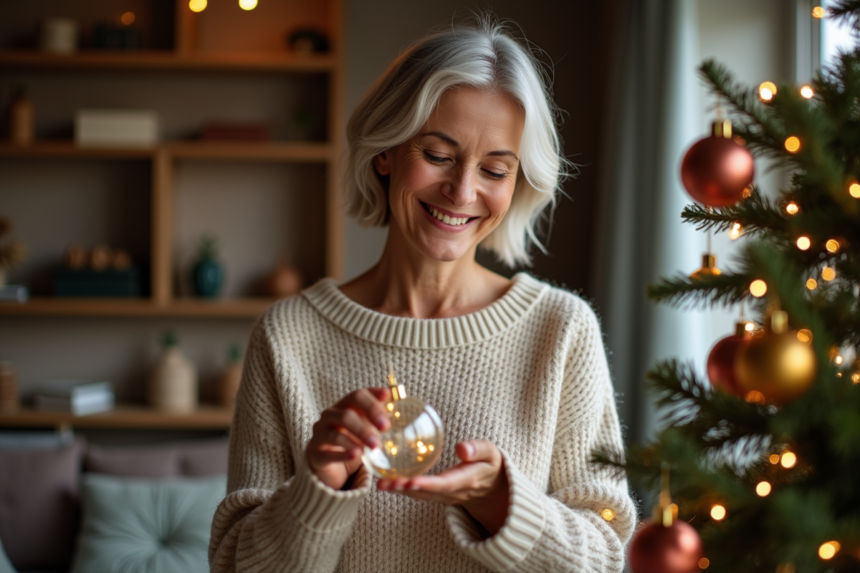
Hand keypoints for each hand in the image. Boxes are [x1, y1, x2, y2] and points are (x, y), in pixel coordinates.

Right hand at [306, 387, 390, 489]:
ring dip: (358, 438)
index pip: (357, 395)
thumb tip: (398, 401)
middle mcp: (329, 416)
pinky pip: (328, 453)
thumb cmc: (350, 440)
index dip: (373, 396)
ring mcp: (320, 434)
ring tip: (375, 446)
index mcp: (343, 406)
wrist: (328, 463)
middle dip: (367, 420)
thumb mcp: (365, 425)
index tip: (388, 398)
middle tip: (385, 428)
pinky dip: (344, 454)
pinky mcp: (315, 453)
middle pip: (347, 413)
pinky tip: (357, 455)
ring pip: (336, 433)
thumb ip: (377, 416)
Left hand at [377, 440, 509, 535]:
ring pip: (421, 496)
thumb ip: (478, 449)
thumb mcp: (492, 453)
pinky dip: (404, 490)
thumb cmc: (492, 465)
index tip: (409, 481)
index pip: (444, 484)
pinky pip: (420, 494)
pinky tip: (388, 482)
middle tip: (385, 483)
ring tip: (381, 483)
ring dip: (400, 491)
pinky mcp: (439, 495)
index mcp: (468, 480)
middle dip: (405, 489)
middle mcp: (454, 492)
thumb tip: (461, 448)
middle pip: (427, 493)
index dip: (426, 484)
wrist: (495, 490)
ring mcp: (445, 496)